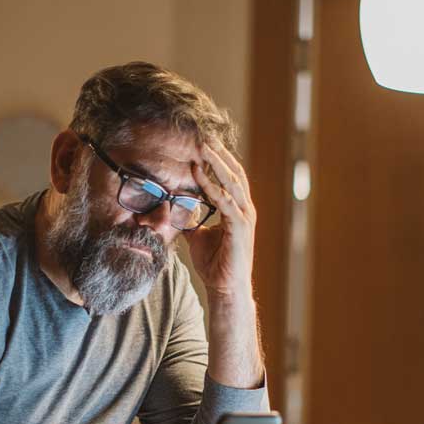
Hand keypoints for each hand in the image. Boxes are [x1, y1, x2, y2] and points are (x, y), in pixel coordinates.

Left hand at [188, 143, 255, 300]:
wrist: (224, 288)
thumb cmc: (216, 264)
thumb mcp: (199, 237)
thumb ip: (193, 221)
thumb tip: (179, 211)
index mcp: (238, 209)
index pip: (230, 177)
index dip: (219, 159)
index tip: (203, 143)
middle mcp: (245, 209)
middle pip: (234, 173)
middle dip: (219, 153)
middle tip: (204, 135)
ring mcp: (245, 217)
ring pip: (232, 182)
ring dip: (216, 163)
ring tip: (202, 147)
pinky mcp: (240, 227)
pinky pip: (225, 201)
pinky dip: (212, 186)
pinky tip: (198, 174)